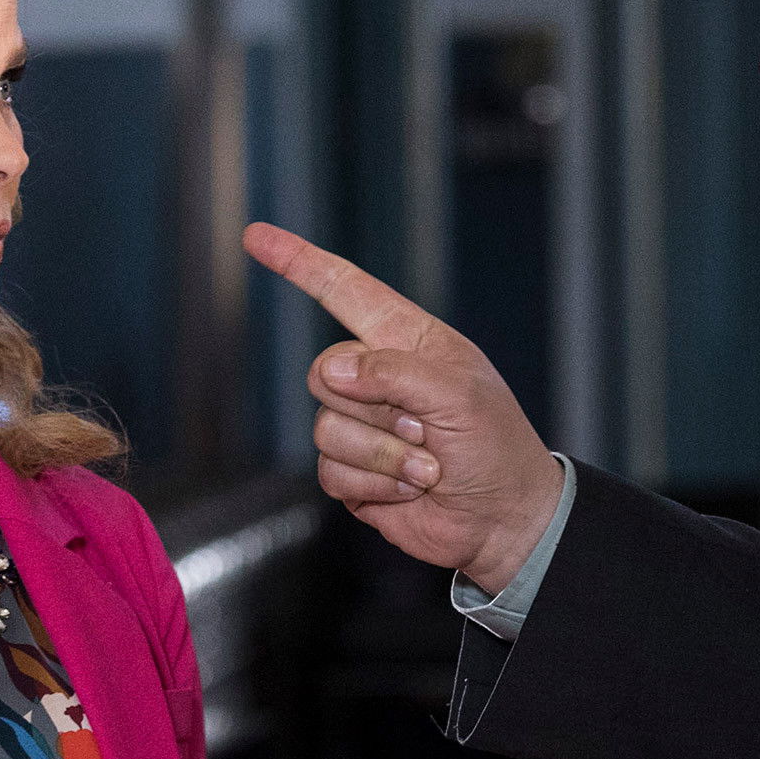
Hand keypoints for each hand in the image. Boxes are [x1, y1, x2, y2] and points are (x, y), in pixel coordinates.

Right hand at [243, 222, 564, 593]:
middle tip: (424, 428)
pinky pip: (331, 472)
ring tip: (427, 465)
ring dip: (382, 456)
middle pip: (323, 371)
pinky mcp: (353, 472)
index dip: (298, 261)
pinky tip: (410, 489)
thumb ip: (395, 371)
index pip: (344, 289)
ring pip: (325, 428)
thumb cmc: (497, 448)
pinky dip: (375, 486)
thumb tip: (335, 369)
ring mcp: (362, 425)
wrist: (503, 522)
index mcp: (408, 339)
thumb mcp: (459, 396)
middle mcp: (378, 376)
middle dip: (372, 407)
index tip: (256, 236)